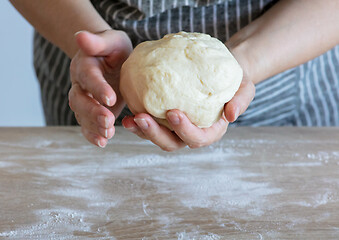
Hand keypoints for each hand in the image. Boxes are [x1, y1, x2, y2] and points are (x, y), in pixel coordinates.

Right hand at [68, 30, 132, 147]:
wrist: (110, 60)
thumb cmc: (114, 49)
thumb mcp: (111, 40)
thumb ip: (97, 41)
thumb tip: (80, 36)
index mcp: (85, 66)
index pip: (89, 78)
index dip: (98, 88)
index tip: (110, 99)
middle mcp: (80, 85)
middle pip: (80, 101)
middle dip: (93, 112)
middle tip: (108, 121)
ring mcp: (85, 100)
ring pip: (82, 116)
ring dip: (94, 127)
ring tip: (107, 135)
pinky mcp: (91, 112)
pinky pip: (87, 125)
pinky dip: (92, 135)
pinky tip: (102, 142)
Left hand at [121, 75, 254, 151]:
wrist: (218, 71)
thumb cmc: (234, 80)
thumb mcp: (245, 87)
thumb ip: (241, 100)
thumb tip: (232, 115)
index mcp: (210, 131)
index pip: (198, 138)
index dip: (185, 131)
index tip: (173, 113)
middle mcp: (190, 133)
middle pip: (172, 143)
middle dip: (155, 134)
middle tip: (141, 118)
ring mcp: (175, 127)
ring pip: (156, 136)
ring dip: (142, 131)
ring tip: (129, 119)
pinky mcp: (163, 117)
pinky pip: (149, 123)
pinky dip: (138, 120)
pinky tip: (128, 111)